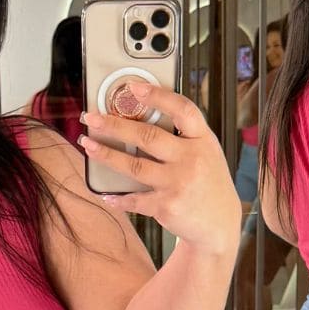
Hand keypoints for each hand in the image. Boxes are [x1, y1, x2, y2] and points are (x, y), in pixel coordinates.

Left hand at [79, 83, 241, 255]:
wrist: (220, 223)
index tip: (133, 87)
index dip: (158, 96)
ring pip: (134, 166)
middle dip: (114, 125)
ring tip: (88, 145)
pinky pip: (135, 200)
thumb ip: (182, 136)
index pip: (182, 109)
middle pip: (147, 136)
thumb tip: (140, 119)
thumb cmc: (208, 183)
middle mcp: (191, 159)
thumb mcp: (206, 152)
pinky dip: (118, 198)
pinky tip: (105, 194)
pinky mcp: (167, 206)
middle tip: (91, 118)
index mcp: (202, 140)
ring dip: (106, 155)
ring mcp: (178, 183)